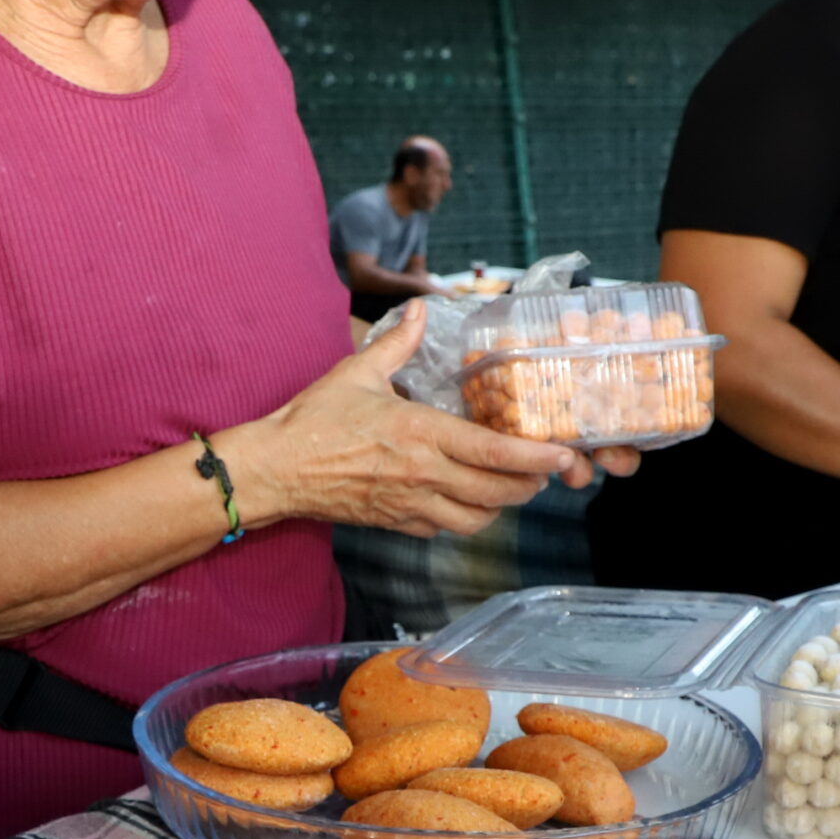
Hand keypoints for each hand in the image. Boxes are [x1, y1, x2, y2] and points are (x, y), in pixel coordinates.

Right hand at [226, 299, 592, 536]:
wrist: (276, 470)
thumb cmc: (314, 420)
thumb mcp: (357, 371)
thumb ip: (397, 343)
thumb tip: (419, 308)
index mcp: (419, 432)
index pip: (493, 451)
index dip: (535, 457)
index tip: (563, 456)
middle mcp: (422, 473)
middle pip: (496, 491)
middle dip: (529, 484)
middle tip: (545, 472)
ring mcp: (410, 504)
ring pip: (477, 519)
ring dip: (501, 506)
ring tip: (512, 487)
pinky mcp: (396, 523)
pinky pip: (446, 529)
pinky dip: (466, 519)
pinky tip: (469, 501)